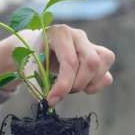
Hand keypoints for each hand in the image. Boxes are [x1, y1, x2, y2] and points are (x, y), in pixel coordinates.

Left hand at [0, 24, 114, 105]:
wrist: (37, 47)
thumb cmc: (33, 55)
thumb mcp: (27, 66)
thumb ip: (36, 82)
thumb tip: (49, 100)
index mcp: (60, 34)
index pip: (69, 62)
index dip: (63, 85)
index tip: (51, 100)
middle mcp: (78, 36)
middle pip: (92, 62)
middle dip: (78, 84)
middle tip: (63, 92)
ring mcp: (91, 45)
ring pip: (104, 63)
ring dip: (89, 83)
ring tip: (71, 87)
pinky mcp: (98, 56)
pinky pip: (107, 73)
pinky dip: (96, 85)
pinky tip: (82, 87)